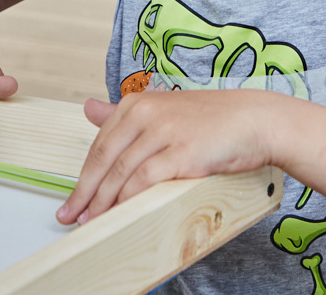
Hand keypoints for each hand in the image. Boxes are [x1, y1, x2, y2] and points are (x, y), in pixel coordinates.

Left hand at [56, 89, 274, 225]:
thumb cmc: (211, 119)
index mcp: (138, 103)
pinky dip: (128, 200)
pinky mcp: (181, 153)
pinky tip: (120, 213)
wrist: (254, 120)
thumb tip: (87, 108)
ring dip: (103, 202)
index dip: (83, 176)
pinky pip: (144, 181)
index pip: (99, 145)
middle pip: (104, 160)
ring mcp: (163, 132)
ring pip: (121, 174)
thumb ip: (123, 113)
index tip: (72, 199)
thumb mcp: (163, 108)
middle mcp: (146, 113)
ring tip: (93, 221)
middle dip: (85, 193)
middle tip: (71, 216)